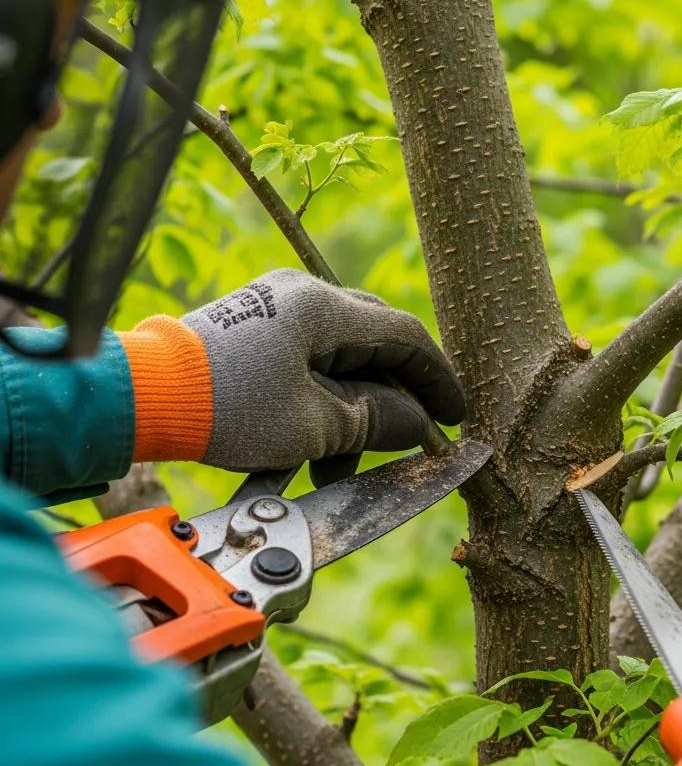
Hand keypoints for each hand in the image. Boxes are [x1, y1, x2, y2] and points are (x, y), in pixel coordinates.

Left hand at [120, 269, 464, 471]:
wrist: (140, 400)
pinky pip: (309, 364)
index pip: (404, 337)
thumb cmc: (225, 409)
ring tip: (337, 468)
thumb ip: (377, 421)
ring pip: (341, 360)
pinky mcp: (255, 332)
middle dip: (393, 400)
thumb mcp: (313, 425)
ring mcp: (276, 311)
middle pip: (374, 346)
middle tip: (410, 440)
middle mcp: (302, 297)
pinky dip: (321, 404)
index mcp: (322, 308)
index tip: (456, 416)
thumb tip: (419, 424)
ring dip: (351, 413)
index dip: (437, 379)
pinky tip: (314, 449)